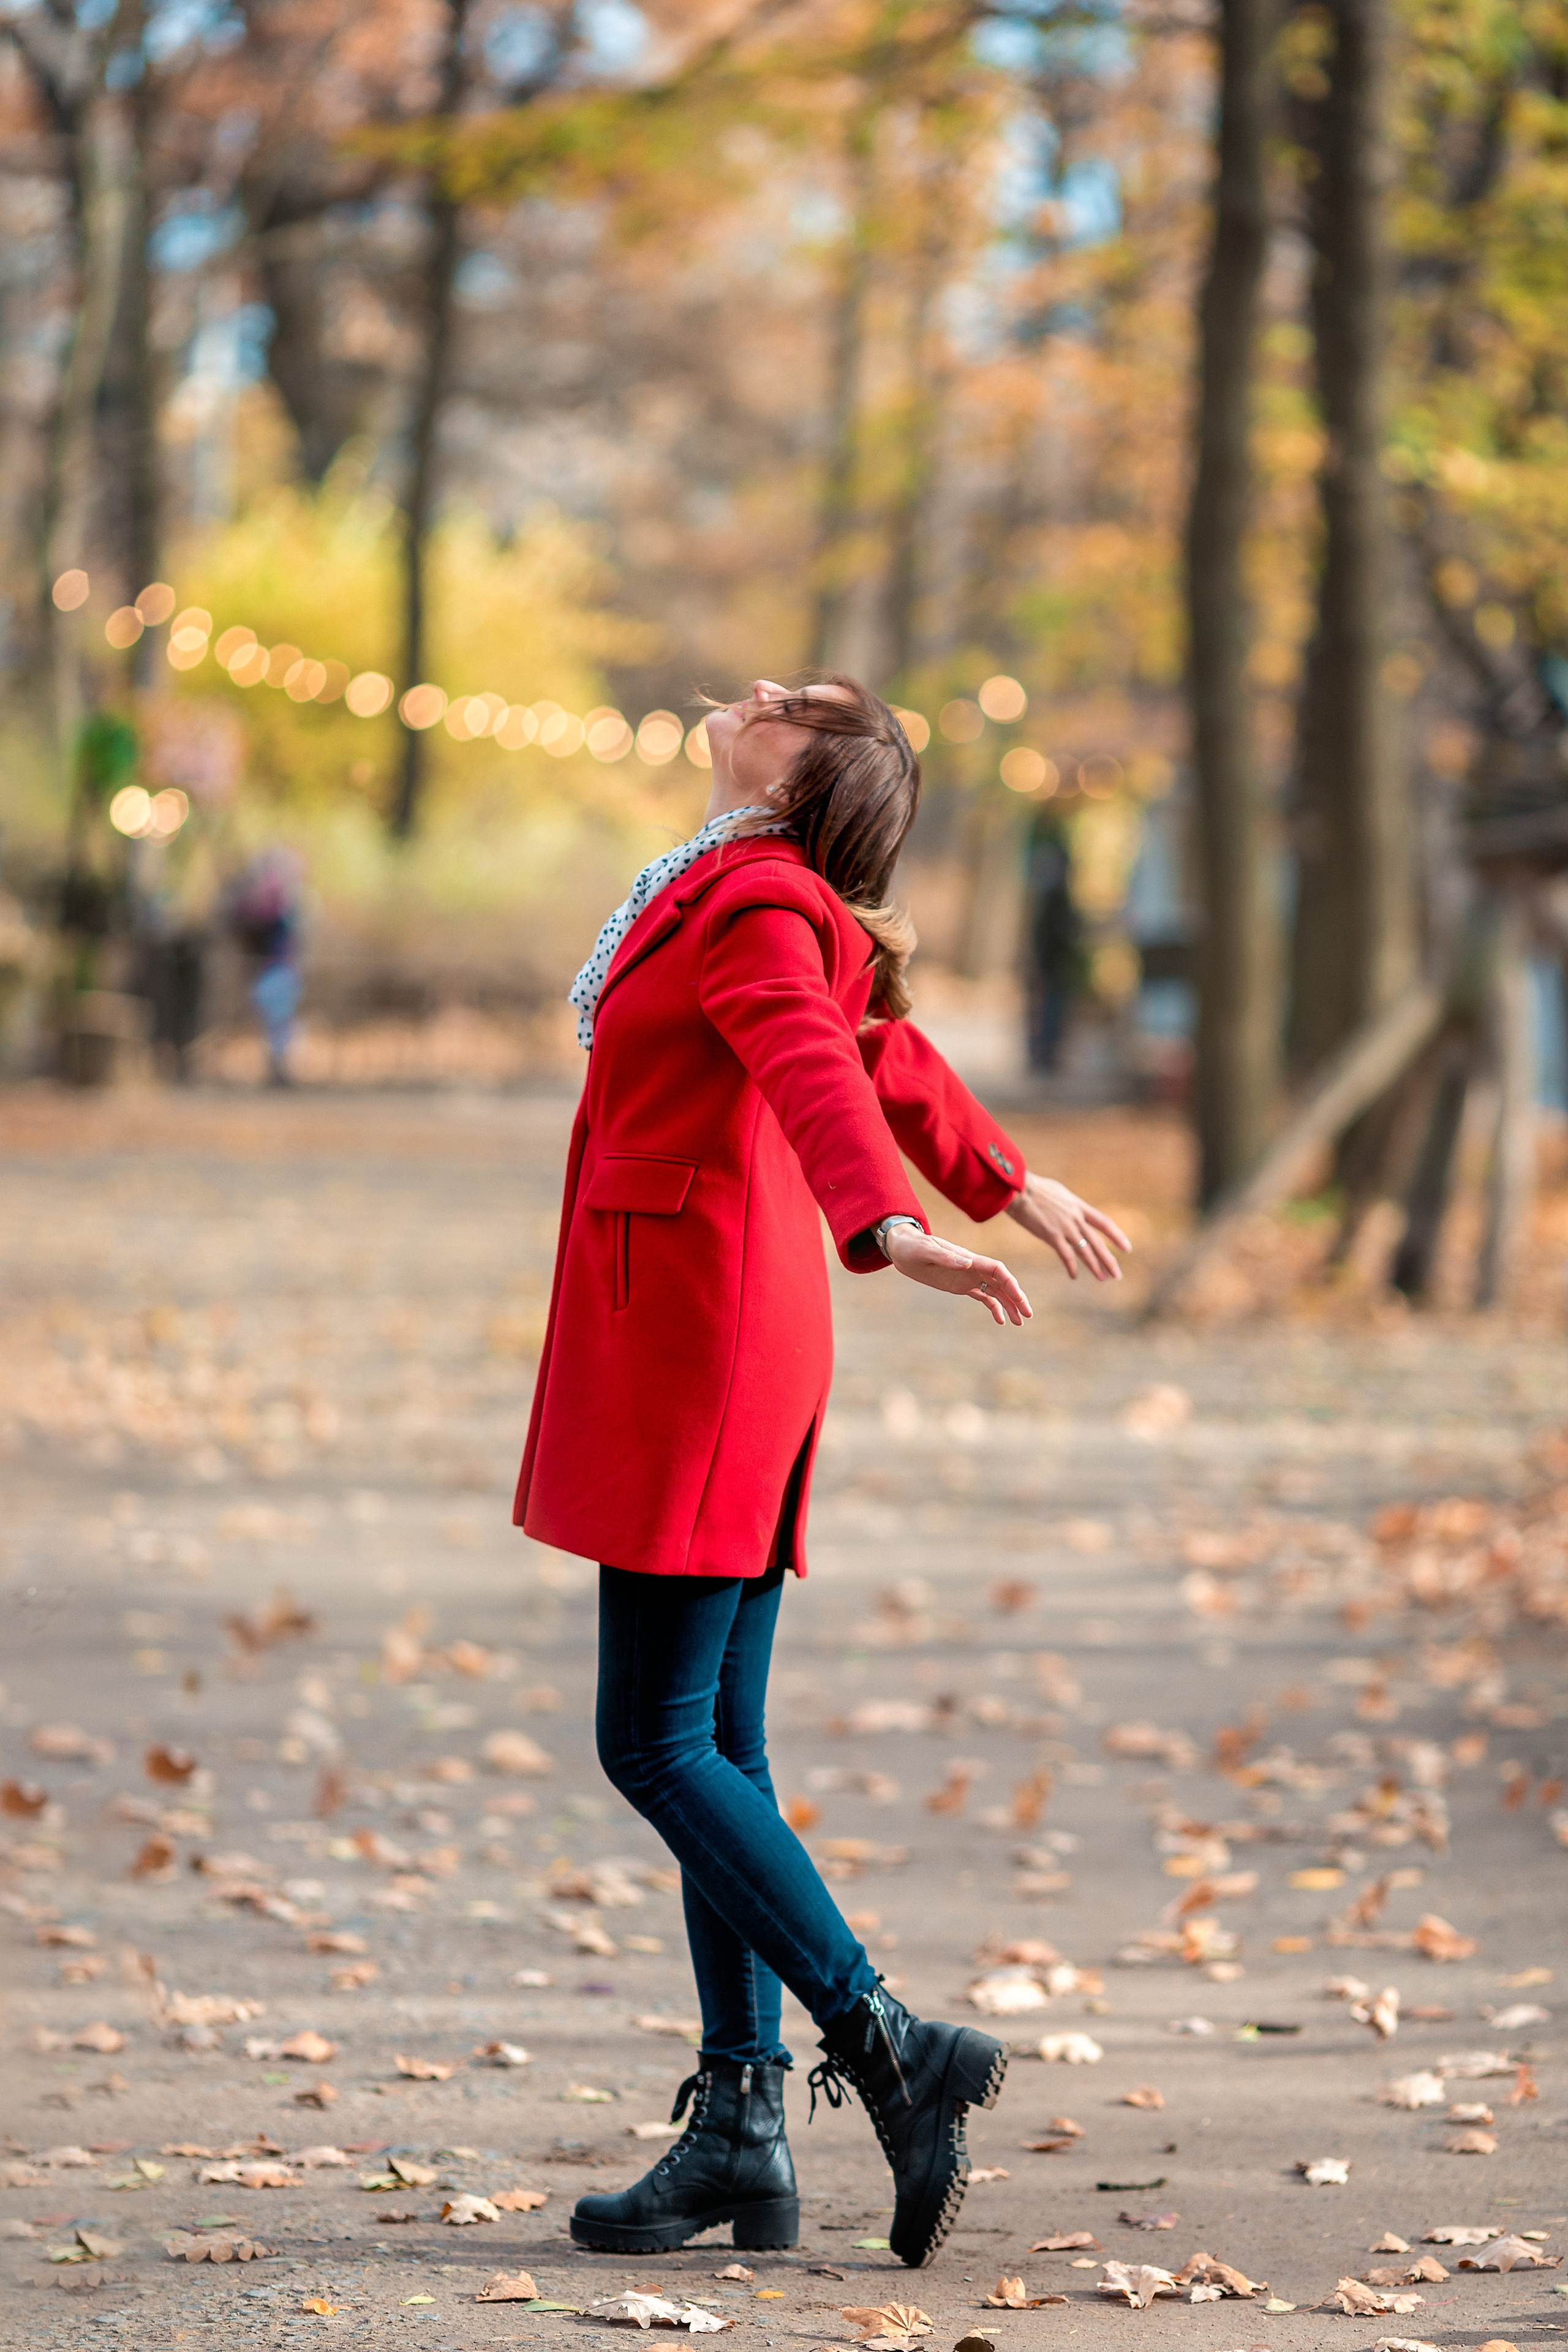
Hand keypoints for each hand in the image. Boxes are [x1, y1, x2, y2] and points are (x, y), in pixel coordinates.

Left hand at [884, 1222, 1031, 1325]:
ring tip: (1019, 1323)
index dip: (1010, 1282)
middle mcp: (972, 1267)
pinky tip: (1001, 1321)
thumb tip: (968, 1263)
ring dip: (1009, 1305)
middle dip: (1016, 1297)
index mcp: (967, 1258)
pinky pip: (983, 1297)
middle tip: (1027, 1315)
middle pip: (1002, 1282)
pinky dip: (994, 1307)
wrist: (902, 1248)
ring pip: (996, 1291)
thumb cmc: (912, 1246)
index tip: (1019, 1298)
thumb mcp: (926, 1250)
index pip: (997, 1269)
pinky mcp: (961, 1285)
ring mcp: (968, 1277)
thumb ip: (946, 1257)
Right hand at [1004, 1171, 1130, 1281]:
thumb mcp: (1060, 1193)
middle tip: (1117, 1275)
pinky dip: (1071, 1267)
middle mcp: (1076, 1218)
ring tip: (1103, 1279)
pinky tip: (1074, 1276)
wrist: (1020, 1189)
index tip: (1127, 1248)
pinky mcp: (1052, 1236)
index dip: (1117, 1236)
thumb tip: (1072, 1209)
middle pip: (1097, 1242)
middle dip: (1109, 1260)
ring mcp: (1065, 1227)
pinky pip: (1066, 1255)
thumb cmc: (1035, 1188)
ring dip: (1095, 1266)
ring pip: (1085, 1251)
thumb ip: (1069, 1205)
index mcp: (1079, 1206)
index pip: (1104, 1223)